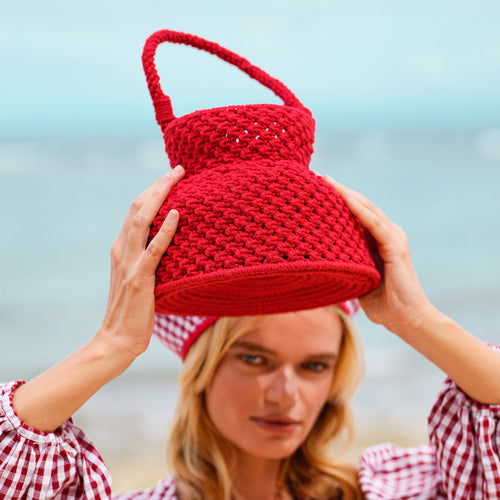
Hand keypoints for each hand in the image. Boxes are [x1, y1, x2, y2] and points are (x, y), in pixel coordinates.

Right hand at [97, 165, 184, 358]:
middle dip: (158, 185)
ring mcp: (129, 264)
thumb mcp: (140, 277)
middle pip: (138, 208)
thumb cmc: (133, 310)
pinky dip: (165, 230)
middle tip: (178, 168)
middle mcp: (122, 250)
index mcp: (121, 248)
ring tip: (176, 178)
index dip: (152, 191)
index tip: (170, 176)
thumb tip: (170, 245)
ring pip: (142, 221)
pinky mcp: (140, 279)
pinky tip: (176, 214)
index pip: (136, 211)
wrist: (117, 339)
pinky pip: (154, 250)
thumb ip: (148, 258)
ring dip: (160, 197)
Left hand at [324, 176, 433, 335]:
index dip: (339, 199)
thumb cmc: (383, 304)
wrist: (407, 320)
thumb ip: (345, 267)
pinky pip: (374, 223)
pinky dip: (359, 209)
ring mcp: (393, 238)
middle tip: (318, 177)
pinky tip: (344, 197)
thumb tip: (320, 264)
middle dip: (340, 190)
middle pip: (361, 205)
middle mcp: (388, 234)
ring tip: (327, 181)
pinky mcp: (395, 246)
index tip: (317, 188)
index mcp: (379, 240)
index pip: (357, 213)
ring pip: (367, 209)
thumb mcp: (358, 280)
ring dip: (347, 194)